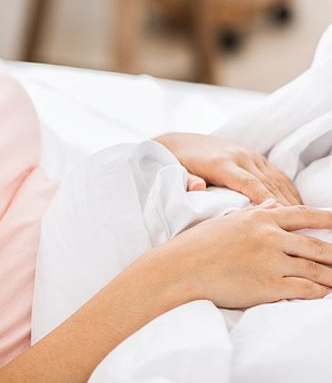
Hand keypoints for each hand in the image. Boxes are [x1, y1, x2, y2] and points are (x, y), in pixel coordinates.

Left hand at [153, 132, 302, 206]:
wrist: (181, 143)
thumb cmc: (179, 163)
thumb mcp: (177, 171)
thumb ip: (188, 180)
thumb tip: (197, 187)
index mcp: (221, 163)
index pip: (247, 182)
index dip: (264, 197)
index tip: (278, 213)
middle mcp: (239, 157)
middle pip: (267, 183)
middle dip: (283, 204)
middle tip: (296, 228)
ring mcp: (249, 155)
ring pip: (275, 179)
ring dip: (289, 198)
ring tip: (300, 221)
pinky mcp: (254, 157)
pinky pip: (277, 174)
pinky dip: (288, 189)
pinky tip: (296, 205)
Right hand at [154, 204, 331, 308]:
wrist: (180, 268)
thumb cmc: (197, 245)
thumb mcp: (226, 221)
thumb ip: (253, 213)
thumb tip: (272, 204)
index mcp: (259, 218)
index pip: (303, 215)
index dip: (328, 218)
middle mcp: (269, 237)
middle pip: (316, 244)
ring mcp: (270, 261)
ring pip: (317, 269)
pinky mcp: (269, 286)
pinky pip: (305, 289)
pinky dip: (319, 292)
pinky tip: (324, 293)